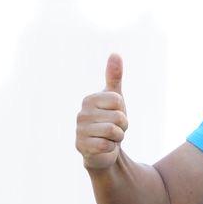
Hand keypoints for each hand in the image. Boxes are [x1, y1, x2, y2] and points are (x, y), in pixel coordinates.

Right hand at [76, 52, 127, 172]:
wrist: (102, 150)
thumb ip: (114, 77)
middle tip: (114, 129)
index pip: (118, 101)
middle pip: (118, 117)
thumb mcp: (114, 98)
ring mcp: (80, 130)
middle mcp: (82, 113)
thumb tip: (115, 53)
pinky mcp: (82, 147)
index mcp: (89, 99)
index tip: (115, 115)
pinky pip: (107, 145)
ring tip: (110, 137)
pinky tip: (104, 147)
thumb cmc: (108, 120)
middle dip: (122, 126)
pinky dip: (111, 148)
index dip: (122, 110)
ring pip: (113, 131)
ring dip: (118, 137)